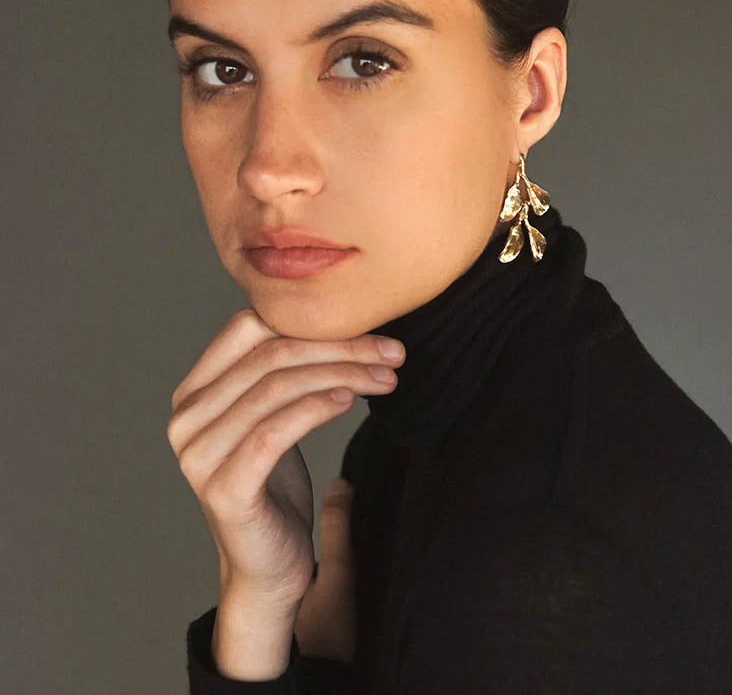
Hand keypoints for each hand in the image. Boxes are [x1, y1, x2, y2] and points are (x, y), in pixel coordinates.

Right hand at [167, 309, 403, 678]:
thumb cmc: (275, 485)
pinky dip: (316, 408)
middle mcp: (187, 418)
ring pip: (277, 388)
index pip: (249, 327)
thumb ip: (282, 370)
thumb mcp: (274, 416)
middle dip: (340, 347)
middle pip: (271, 355)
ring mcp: (199, 455)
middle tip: (392, 353)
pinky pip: (274, 431)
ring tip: (386, 378)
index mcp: (194, 391)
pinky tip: (350, 401)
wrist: (267, 567)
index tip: (371, 328)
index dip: (311, 321)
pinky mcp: (223, 488)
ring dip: (342, 374)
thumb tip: (340, 316)